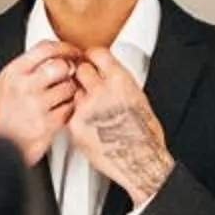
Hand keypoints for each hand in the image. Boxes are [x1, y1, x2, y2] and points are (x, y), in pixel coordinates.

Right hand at [0, 41, 80, 166]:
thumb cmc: (3, 116)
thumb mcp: (6, 84)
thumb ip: (28, 68)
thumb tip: (57, 54)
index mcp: (13, 73)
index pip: (45, 48)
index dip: (65, 47)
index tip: (73, 52)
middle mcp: (24, 87)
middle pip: (62, 66)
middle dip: (69, 71)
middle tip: (70, 77)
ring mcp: (36, 106)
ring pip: (69, 88)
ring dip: (70, 92)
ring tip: (61, 98)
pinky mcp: (47, 125)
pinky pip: (70, 109)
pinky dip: (69, 110)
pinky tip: (60, 112)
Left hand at [68, 48, 171, 202]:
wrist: (139, 161)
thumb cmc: (144, 135)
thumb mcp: (139, 99)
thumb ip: (120, 84)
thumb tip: (111, 77)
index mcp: (120, 81)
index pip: (97, 53)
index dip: (93, 56)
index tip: (91, 59)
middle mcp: (101, 91)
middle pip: (81, 70)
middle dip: (84, 76)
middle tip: (89, 85)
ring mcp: (86, 108)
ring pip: (74, 92)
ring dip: (80, 97)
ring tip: (93, 111)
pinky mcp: (75, 125)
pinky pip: (70, 113)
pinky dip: (77, 117)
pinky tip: (90, 125)